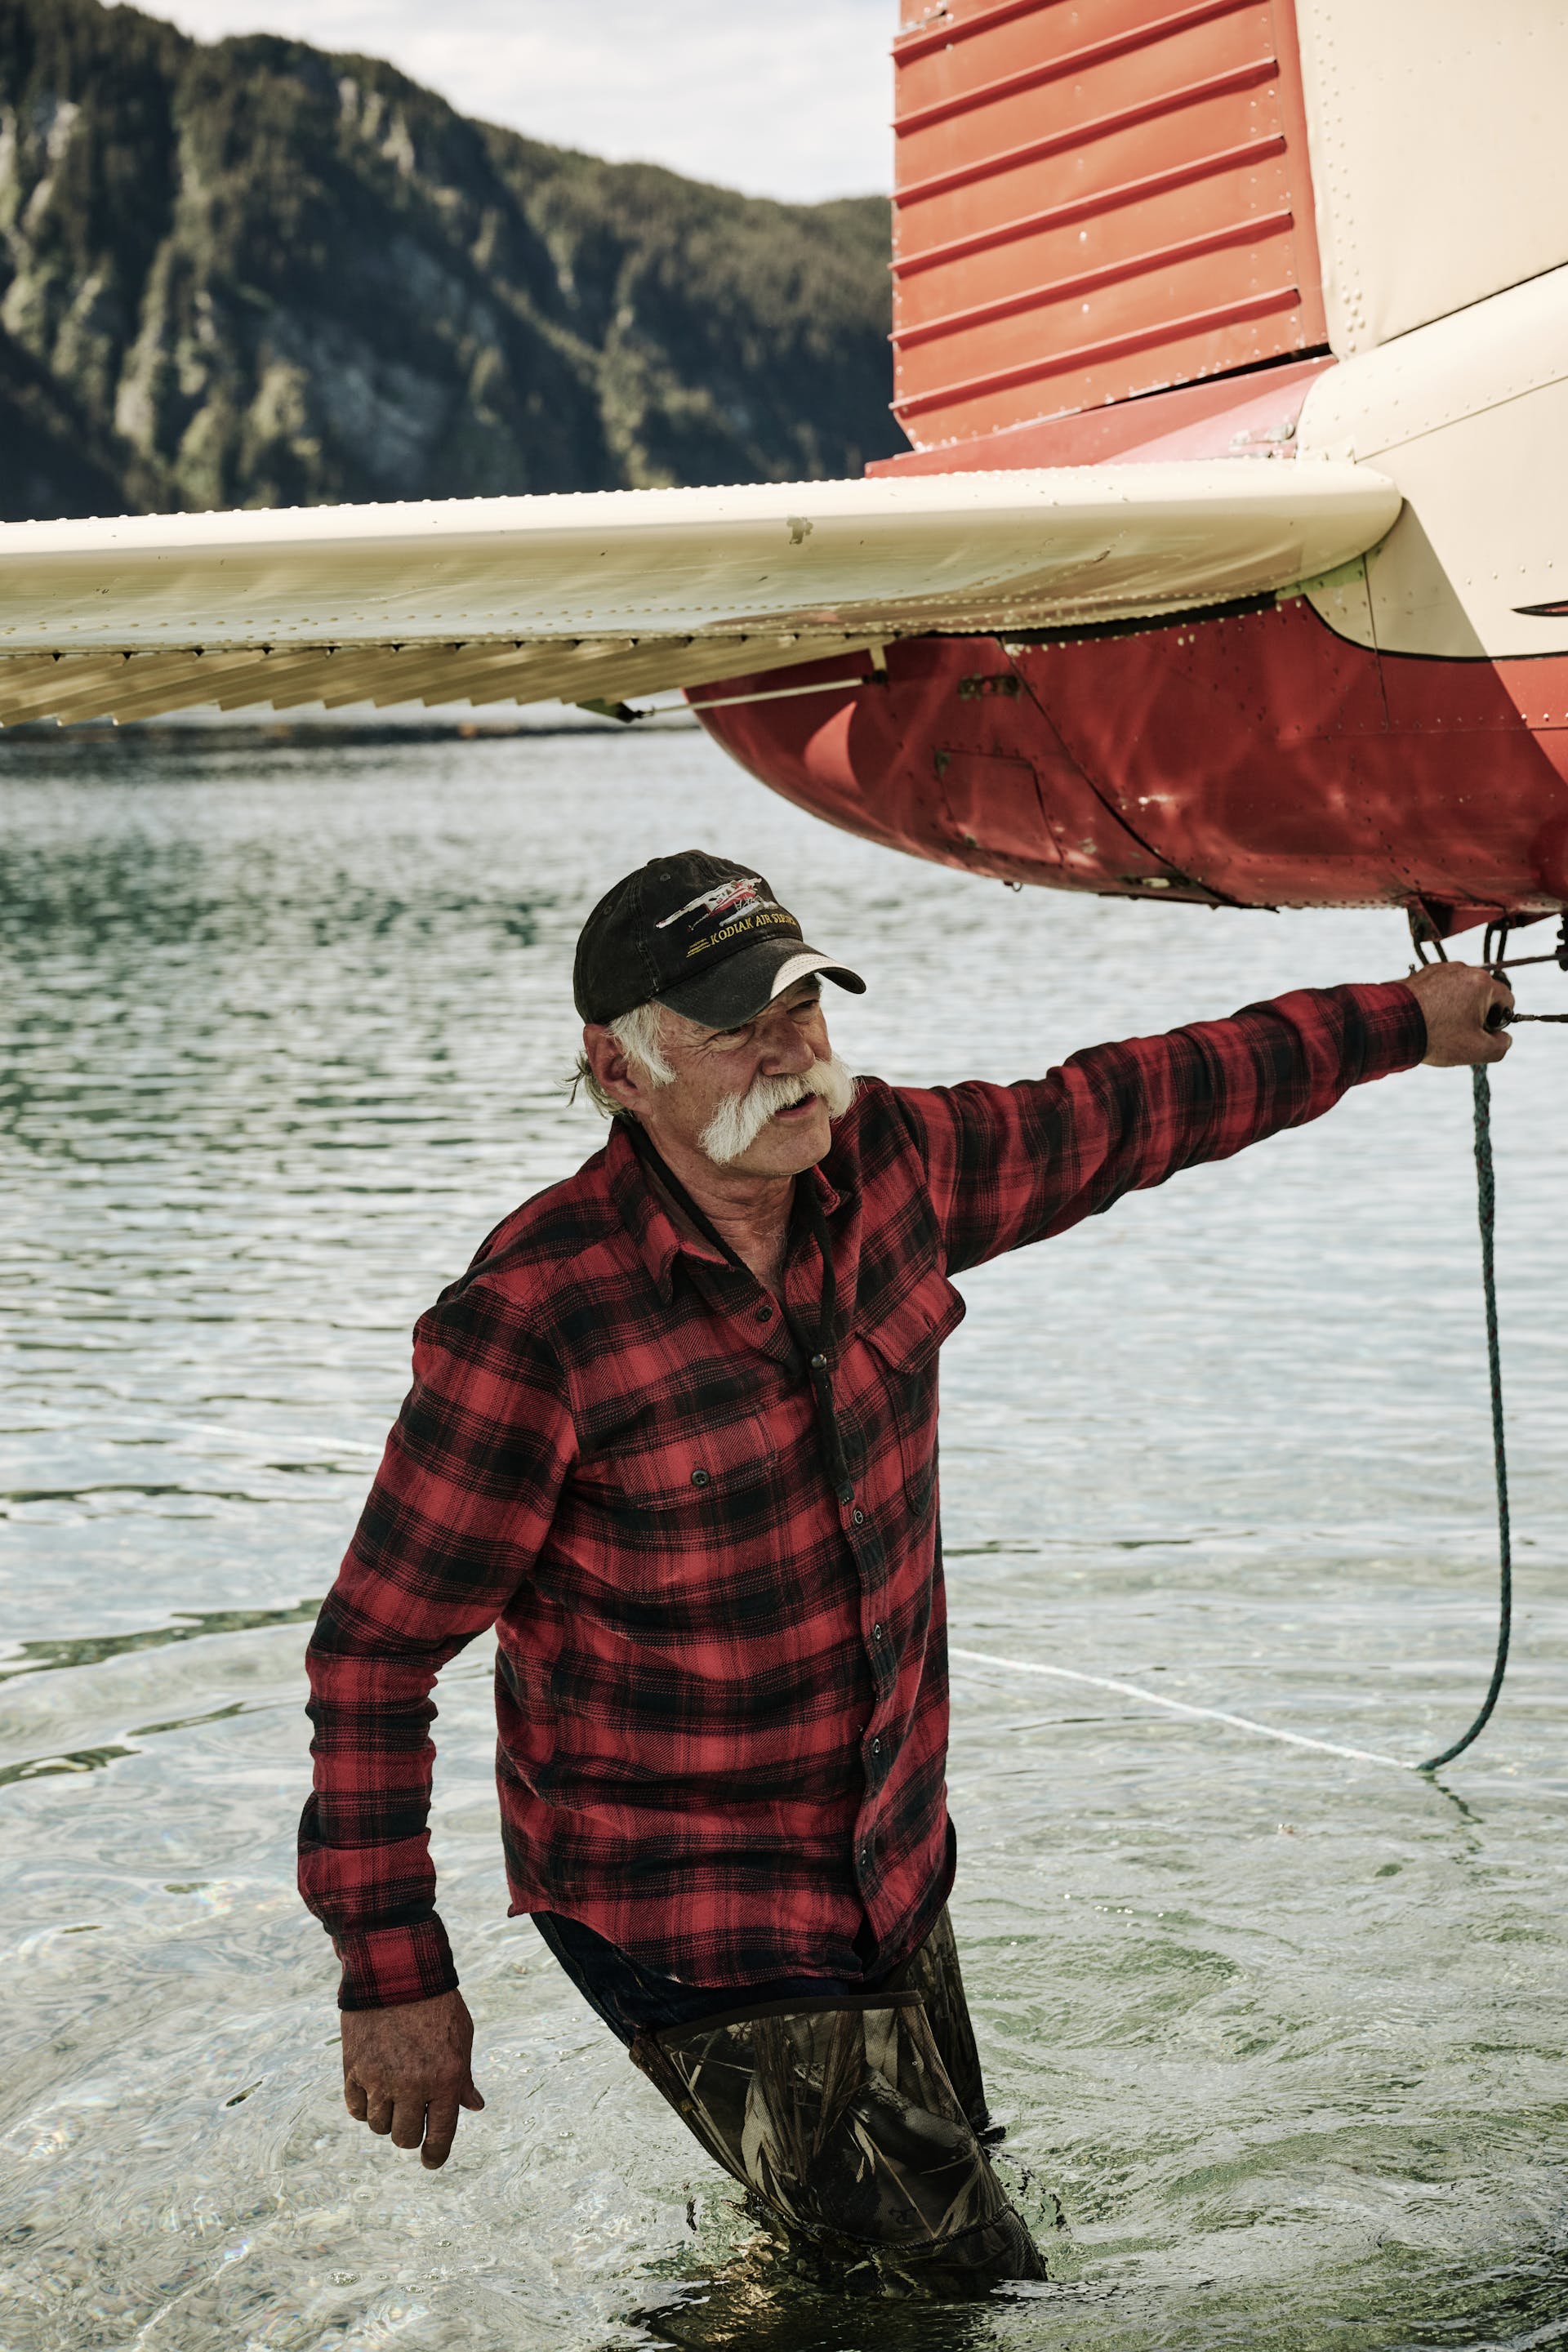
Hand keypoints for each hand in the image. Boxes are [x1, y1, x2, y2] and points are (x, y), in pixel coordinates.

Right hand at [341, 1988, 484, 2169]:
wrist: (398, 1969)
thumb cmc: (437, 2003)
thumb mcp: (461, 2038)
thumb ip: (464, 2077)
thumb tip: (473, 2107)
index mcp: (446, 2079)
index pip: (440, 2136)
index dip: (435, 2156)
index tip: (430, 2161)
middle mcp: (412, 2085)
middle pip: (404, 2137)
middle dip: (410, 2133)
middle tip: (412, 2119)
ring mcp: (380, 2079)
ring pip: (379, 2126)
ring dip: (387, 2118)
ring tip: (393, 2098)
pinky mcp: (354, 2068)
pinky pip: (356, 2108)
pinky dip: (363, 2106)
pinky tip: (372, 2092)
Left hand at [1401, 960, 1512, 1065]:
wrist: (1392, 1026)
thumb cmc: (1436, 1036)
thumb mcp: (1478, 1050)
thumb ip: (1501, 1046)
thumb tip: (1503, 1038)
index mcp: (1482, 983)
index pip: (1507, 999)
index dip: (1500, 1020)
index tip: (1483, 1033)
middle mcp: (1463, 969)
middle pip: (1483, 994)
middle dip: (1478, 1014)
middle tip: (1461, 1033)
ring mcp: (1441, 969)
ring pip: (1461, 991)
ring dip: (1458, 1007)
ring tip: (1441, 1026)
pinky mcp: (1422, 974)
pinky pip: (1441, 988)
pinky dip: (1439, 1002)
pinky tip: (1429, 1018)